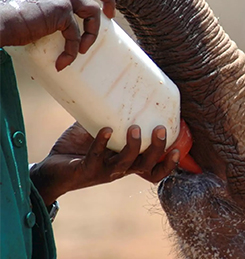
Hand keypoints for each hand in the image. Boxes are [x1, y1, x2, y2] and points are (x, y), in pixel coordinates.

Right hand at [0, 0, 114, 69]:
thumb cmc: (11, 20)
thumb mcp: (37, 11)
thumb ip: (53, 14)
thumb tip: (64, 30)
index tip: (103, 8)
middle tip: (110, 16)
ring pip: (93, 11)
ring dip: (91, 34)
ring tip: (83, 50)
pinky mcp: (62, 11)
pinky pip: (77, 35)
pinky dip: (72, 52)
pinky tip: (62, 62)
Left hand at [30, 123, 178, 205]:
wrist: (52, 170)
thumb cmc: (79, 149)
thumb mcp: (100, 131)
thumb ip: (111, 116)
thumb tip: (120, 86)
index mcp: (128, 164)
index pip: (154, 171)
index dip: (169, 165)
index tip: (178, 149)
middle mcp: (120, 170)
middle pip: (146, 167)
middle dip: (157, 150)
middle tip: (160, 129)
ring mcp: (104, 171)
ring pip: (126, 164)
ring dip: (133, 147)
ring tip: (135, 128)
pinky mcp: (86, 170)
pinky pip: (96, 158)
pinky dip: (102, 144)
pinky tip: (105, 129)